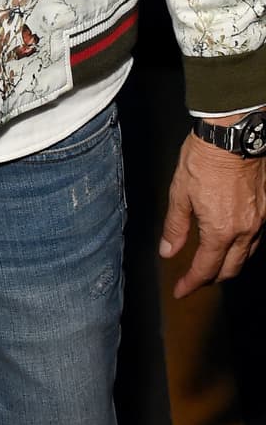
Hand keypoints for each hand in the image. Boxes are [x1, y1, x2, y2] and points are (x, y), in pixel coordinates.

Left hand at [159, 130, 265, 298]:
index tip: (180, 290)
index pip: (206, 268)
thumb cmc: (204, 158)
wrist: (233, 134)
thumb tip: (168, 251)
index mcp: (220, 230)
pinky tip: (231, 241)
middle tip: (195, 279)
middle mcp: (245, 231)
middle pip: (231, 268)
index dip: (191, 282)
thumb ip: (175, 226)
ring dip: (229, 264)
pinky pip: (256, 239)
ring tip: (212, 263)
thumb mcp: (179, 192)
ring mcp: (260, 221)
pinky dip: (242, 247)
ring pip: (247, 255)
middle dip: (212, 278)